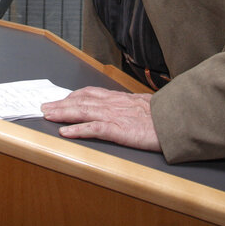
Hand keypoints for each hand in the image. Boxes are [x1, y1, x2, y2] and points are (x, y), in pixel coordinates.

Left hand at [41, 86, 160, 151]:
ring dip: (62, 113)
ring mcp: (115, 116)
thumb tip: (127, 111)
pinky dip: (77, 130)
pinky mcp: (119, 130)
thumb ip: (132, 108)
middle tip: (45, 106)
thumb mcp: (146, 106)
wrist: (179, 120)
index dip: (74, 96)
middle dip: (61, 103)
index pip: (91, 93)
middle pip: (81, 101)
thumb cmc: (165, 116)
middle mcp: (114, 104)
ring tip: (48, 115)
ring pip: (83, 111)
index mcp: (121, 99)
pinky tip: (65, 132)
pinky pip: (93, 129)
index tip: (62, 98)